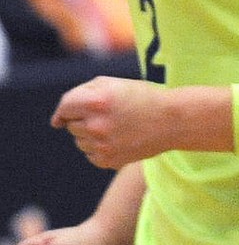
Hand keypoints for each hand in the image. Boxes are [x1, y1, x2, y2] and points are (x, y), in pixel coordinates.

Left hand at [51, 77, 174, 169]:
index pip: (65, 107)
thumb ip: (82, 93)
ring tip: (115, 127)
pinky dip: (98, 147)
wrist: (172, 121)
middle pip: (71, 125)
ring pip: (79, 140)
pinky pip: (89, 154)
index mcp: (97, 101)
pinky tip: (118, 139)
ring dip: (90, 133)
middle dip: (83, 119)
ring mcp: (102, 145)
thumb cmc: (142, 97)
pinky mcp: (108, 161)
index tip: (64, 116)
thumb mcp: (114, 84)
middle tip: (108, 115)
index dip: (63, 110)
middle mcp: (97, 124)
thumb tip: (59, 119)